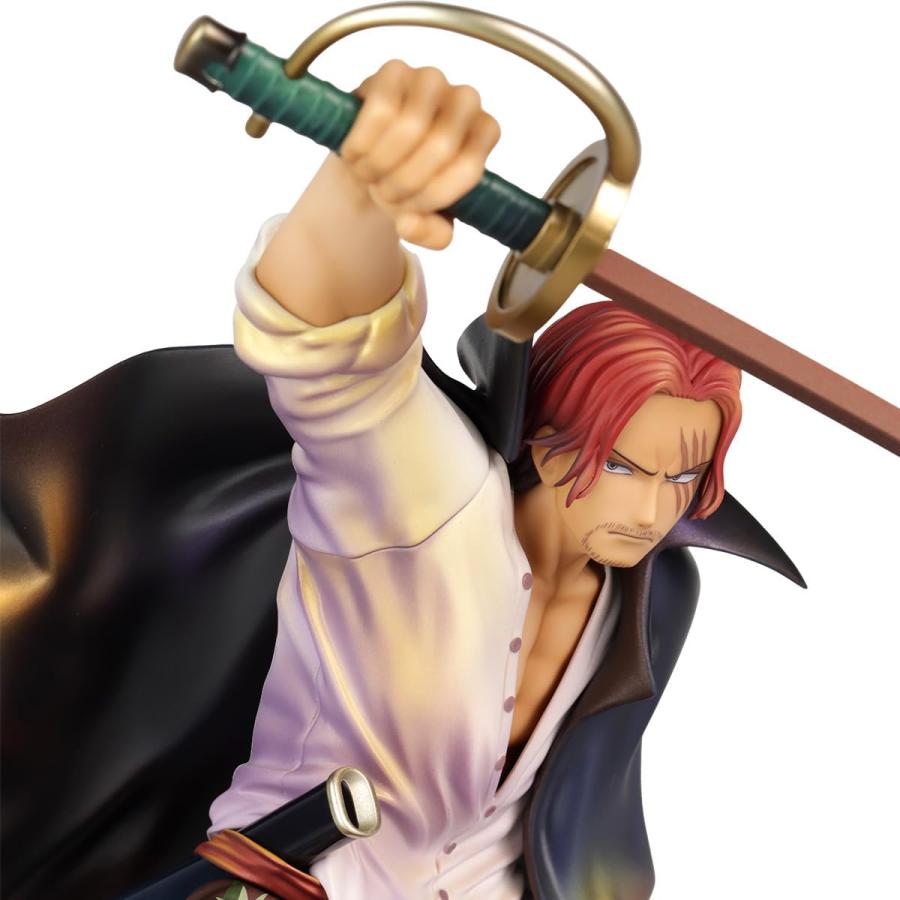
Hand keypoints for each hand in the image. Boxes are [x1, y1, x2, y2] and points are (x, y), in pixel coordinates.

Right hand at [340, 60, 500, 249]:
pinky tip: (354, 154)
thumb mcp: (425, 219)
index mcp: (485, 134)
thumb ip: (431, 234)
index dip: (433, 197)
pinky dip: (362, 141)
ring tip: (368, 176)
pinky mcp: (395, 70)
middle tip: (385, 195)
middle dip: (404, 183)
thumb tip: (411, 224)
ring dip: (381, 164)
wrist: (373, 153)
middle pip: (439, 148)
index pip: (469, 168)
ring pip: (408, 127)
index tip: (409, 212)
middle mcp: (466, 100)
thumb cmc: (408, 182)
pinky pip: (380, 107)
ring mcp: (431, 80)